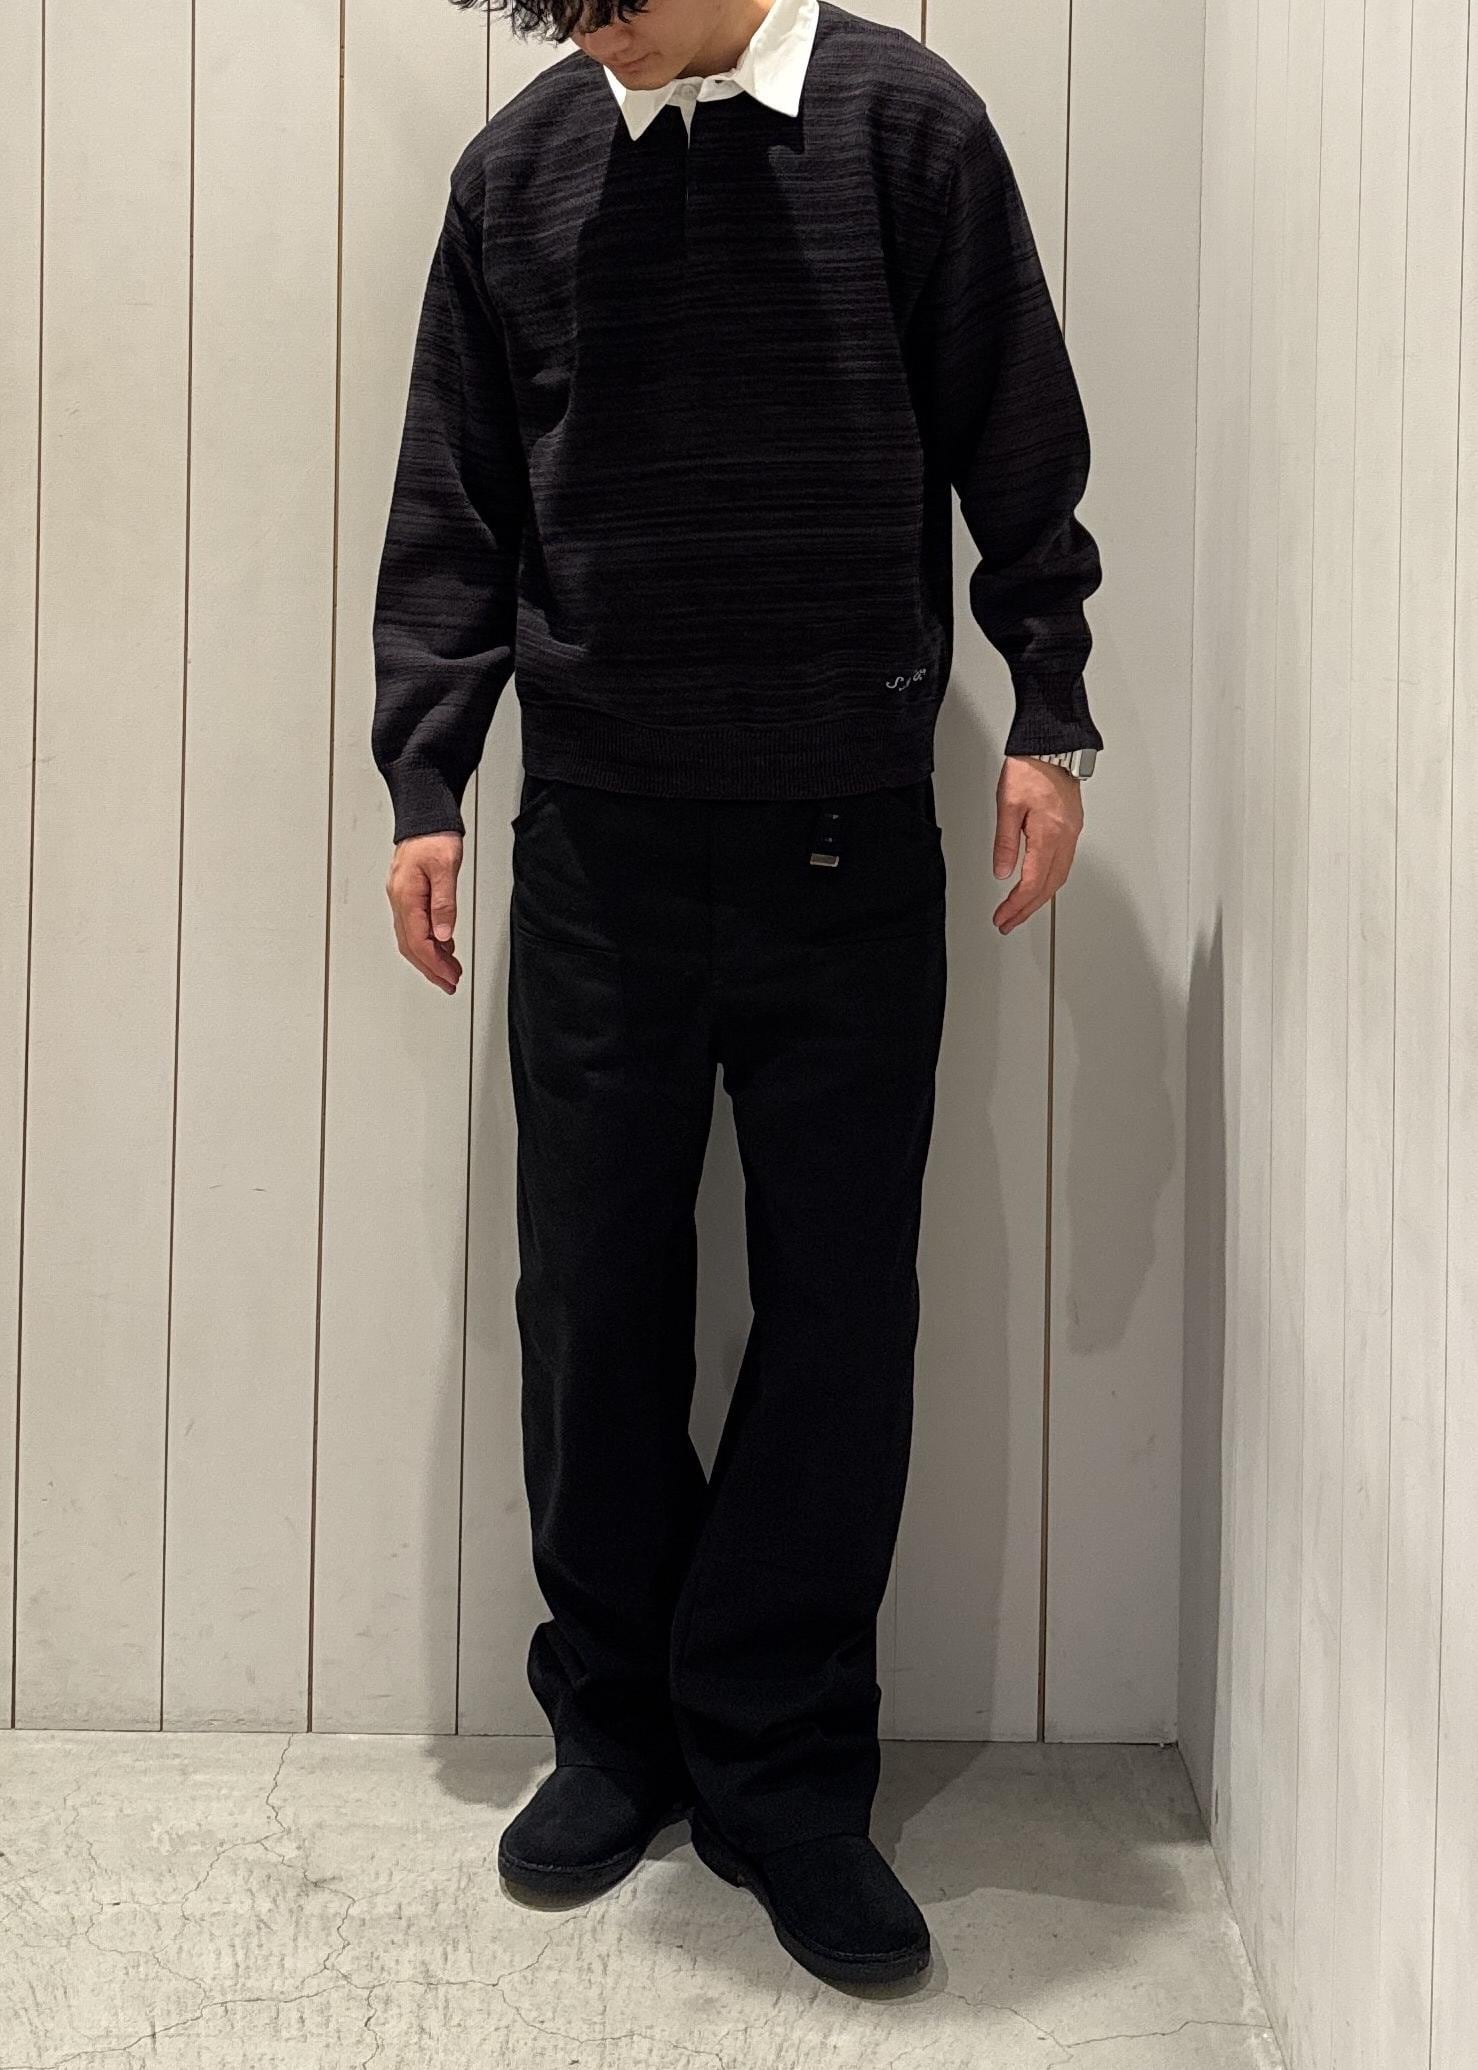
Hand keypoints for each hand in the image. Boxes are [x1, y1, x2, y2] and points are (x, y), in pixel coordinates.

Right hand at [386, 832, 463, 993]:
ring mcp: (402, 898)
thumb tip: (443, 933)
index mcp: (406, 896)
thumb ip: (444, 902)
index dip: (434, 964)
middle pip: (411, 946)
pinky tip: (444, 945)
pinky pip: (415, 926)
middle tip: (449, 983)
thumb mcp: (445, 868)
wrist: (425, 816)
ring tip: (449, 970)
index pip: (418, 941)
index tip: (450, 977)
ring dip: (430, 958)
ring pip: (412, 938)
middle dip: (431, 968)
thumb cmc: (434, 836)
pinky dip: (430, 941)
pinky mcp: (408, 894)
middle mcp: (400, 900)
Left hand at [991, 756, 1083, 934]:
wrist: (1051, 746)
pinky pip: (1063, 863)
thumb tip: (1002, 872)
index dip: (1016, 905)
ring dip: (1039, 898)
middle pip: (1048, 886)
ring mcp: (1072, 832)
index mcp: (1049, 834)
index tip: (1003, 917)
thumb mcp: (1007, 805)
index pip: (1032, 882)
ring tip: (1020, 910)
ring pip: (1058, 877)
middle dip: (1027, 909)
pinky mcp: (1072, 826)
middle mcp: (1065, 837)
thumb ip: (1005, 843)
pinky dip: (1049, 881)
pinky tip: (1039, 885)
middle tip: (1008, 922)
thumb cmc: (1030, 767)